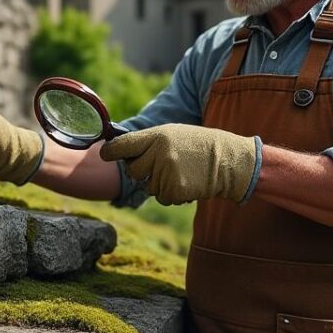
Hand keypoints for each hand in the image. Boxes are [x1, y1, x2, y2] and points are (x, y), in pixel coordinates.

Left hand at [99, 124, 259, 204]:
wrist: (227, 161)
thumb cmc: (197, 145)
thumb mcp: (172, 134)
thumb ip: (146, 141)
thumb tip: (116, 149)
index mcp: (157, 137)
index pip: (122, 146)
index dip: (110, 152)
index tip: (105, 155)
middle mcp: (158, 154)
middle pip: (133, 171)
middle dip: (143, 171)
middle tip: (163, 164)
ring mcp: (166, 174)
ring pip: (148, 187)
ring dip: (160, 183)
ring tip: (181, 171)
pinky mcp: (174, 191)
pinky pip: (162, 198)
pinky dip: (172, 194)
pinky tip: (187, 182)